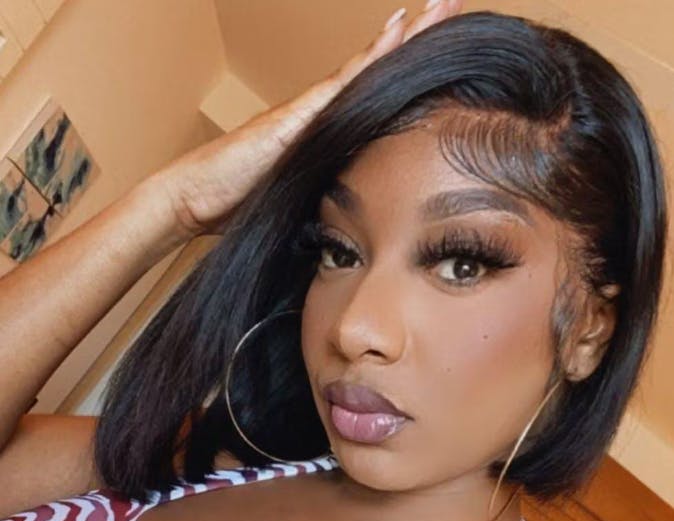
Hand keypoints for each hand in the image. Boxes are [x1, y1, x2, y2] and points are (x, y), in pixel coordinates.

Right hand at [158, 0, 462, 238]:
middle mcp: (320, 110)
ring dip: (408, 36)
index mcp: (325, 130)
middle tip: (456, 3)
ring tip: (443, 4)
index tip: (445, 43)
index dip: (409, 67)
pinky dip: (373, 57)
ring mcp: (308, 109)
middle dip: (421, 38)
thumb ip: (327, 189)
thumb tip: (358, 211)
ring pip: (368, 66)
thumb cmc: (239, 202)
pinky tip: (400, 30)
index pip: (376, 91)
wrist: (192, 198)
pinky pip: (343, 83)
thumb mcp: (300, 196)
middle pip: (379, 68)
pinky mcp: (295, 118)